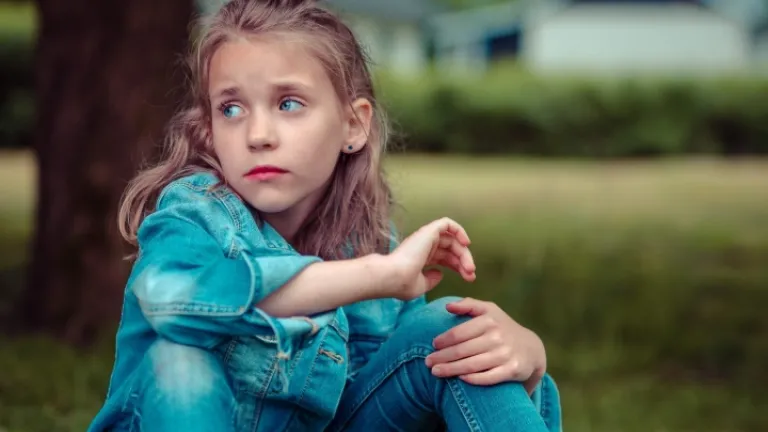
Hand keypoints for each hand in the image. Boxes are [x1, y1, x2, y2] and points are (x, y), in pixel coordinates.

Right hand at [387, 218, 475, 300]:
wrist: (392, 276)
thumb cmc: (402, 283)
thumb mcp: (420, 286)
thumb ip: (431, 280)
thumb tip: (439, 274)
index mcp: (420, 258)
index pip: (444, 258)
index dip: (458, 267)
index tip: (468, 278)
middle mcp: (423, 246)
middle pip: (450, 250)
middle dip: (464, 262)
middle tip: (471, 275)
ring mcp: (425, 238)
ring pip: (452, 240)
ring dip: (464, 253)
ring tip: (470, 268)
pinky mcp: (428, 231)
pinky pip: (446, 224)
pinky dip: (458, 230)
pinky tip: (466, 243)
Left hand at [425, 298, 545, 393]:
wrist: (531, 348)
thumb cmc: (502, 327)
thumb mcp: (489, 310)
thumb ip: (468, 305)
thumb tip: (448, 306)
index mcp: (489, 320)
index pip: (459, 333)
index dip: (443, 340)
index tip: (433, 345)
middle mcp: (497, 337)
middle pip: (462, 350)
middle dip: (442, 357)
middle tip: (427, 363)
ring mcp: (505, 354)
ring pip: (472, 365)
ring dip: (451, 370)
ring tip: (436, 372)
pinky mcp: (512, 370)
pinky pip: (488, 377)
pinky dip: (473, 379)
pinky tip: (460, 379)